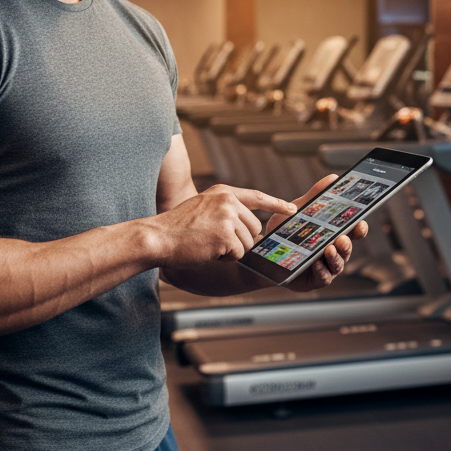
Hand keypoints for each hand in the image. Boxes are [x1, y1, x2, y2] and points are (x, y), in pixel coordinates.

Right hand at [152, 184, 295, 266]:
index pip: (257, 196)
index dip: (276, 204)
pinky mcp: (226, 235)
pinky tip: (208, 250)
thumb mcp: (203, 207)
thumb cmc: (178, 228)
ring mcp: (228, 217)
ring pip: (248, 244)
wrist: (159, 237)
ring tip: (208, 244)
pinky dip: (224, 258)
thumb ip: (225, 210)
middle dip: (241, 240)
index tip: (292, 209)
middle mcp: (228, 201)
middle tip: (216, 240)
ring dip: (231, 250)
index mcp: (223, 192)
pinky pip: (238, 254)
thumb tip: (250, 225)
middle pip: (254, 228)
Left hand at [273, 174, 368, 292]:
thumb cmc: (284, 231)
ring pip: (338, 265)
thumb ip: (315, 195)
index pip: (353, 232)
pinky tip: (317, 263)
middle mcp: (332, 252)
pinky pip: (324, 278)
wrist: (260, 253)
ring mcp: (324, 267)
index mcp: (333, 234)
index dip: (360, 228)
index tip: (360, 222)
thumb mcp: (298, 210)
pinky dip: (322, 271)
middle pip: (347, 249)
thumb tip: (333, 178)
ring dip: (336, 257)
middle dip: (347, 244)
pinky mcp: (314, 281)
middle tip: (342, 238)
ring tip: (329, 249)